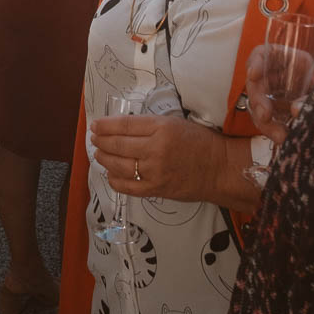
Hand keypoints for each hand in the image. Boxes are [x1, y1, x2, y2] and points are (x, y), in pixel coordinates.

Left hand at [91, 114, 231, 202]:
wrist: (220, 169)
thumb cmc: (200, 142)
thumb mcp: (175, 123)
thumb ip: (149, 126)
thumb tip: (121, 129)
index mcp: (161, 128)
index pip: (124, 125)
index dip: (106, 125)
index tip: (96, 125)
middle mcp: (155, 149)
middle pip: (117, 145)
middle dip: (101, 141)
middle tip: (94, 139)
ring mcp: (154, 171)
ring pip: (118, 165)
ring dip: (104, 159)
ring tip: (99, 154)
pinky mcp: (156, 190)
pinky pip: (127, 186)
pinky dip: (114, 179)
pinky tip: (111, 173)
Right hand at [244, 44, 291, 144]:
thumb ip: (312, 96)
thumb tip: (295, 110)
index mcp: (289, 60)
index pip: (264, 54)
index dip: (256, 62)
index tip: (253, 74)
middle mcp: (278, 76)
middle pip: (256, 84)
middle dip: (258, 101)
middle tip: (265, 117)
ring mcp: (274, 94)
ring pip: (258, 106)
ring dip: (264, 122)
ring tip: (280, 136)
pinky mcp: (276, 112)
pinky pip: (266, 121)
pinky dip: (271, 130)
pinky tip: (282, 138)